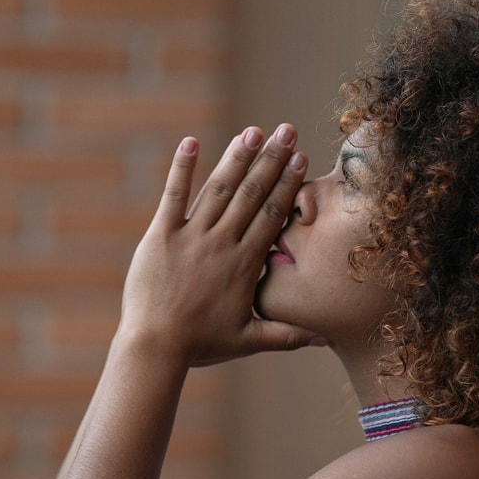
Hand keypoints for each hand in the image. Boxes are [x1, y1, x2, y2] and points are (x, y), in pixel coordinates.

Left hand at [119, 125, 323, 365]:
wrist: (155, 346)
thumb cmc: (200, 345)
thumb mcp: (247, 341)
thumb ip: (287, 335)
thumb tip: (323, 339)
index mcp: (244, 264)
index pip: (272, 215)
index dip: (288, 184)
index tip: (302, 158)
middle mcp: (221, 244)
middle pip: (252, 195)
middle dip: (271, 160)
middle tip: (288, 131)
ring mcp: (190, 237)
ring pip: (219, 189)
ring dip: (237, 158)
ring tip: (254, 131)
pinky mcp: (160, 236)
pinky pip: (173, 196)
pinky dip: (181, 168)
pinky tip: (190, 142)